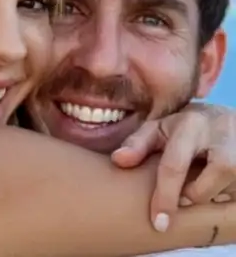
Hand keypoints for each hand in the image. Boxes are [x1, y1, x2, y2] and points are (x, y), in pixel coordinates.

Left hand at [110, 103, 235, 231]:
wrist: (224, 119)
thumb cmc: (184, 128)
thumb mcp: (158, 129)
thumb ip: (138, 144)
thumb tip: (118, 160)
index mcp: (191, 124)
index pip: (176, 165)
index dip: (166, 197)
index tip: (158, 223)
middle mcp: (222, 133)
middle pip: (218, 172)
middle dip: (198, 193)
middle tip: (184, 196)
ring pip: (234, 184)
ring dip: (215, 193)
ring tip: (202, 184)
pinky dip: (227, 194)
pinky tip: (217, 187)